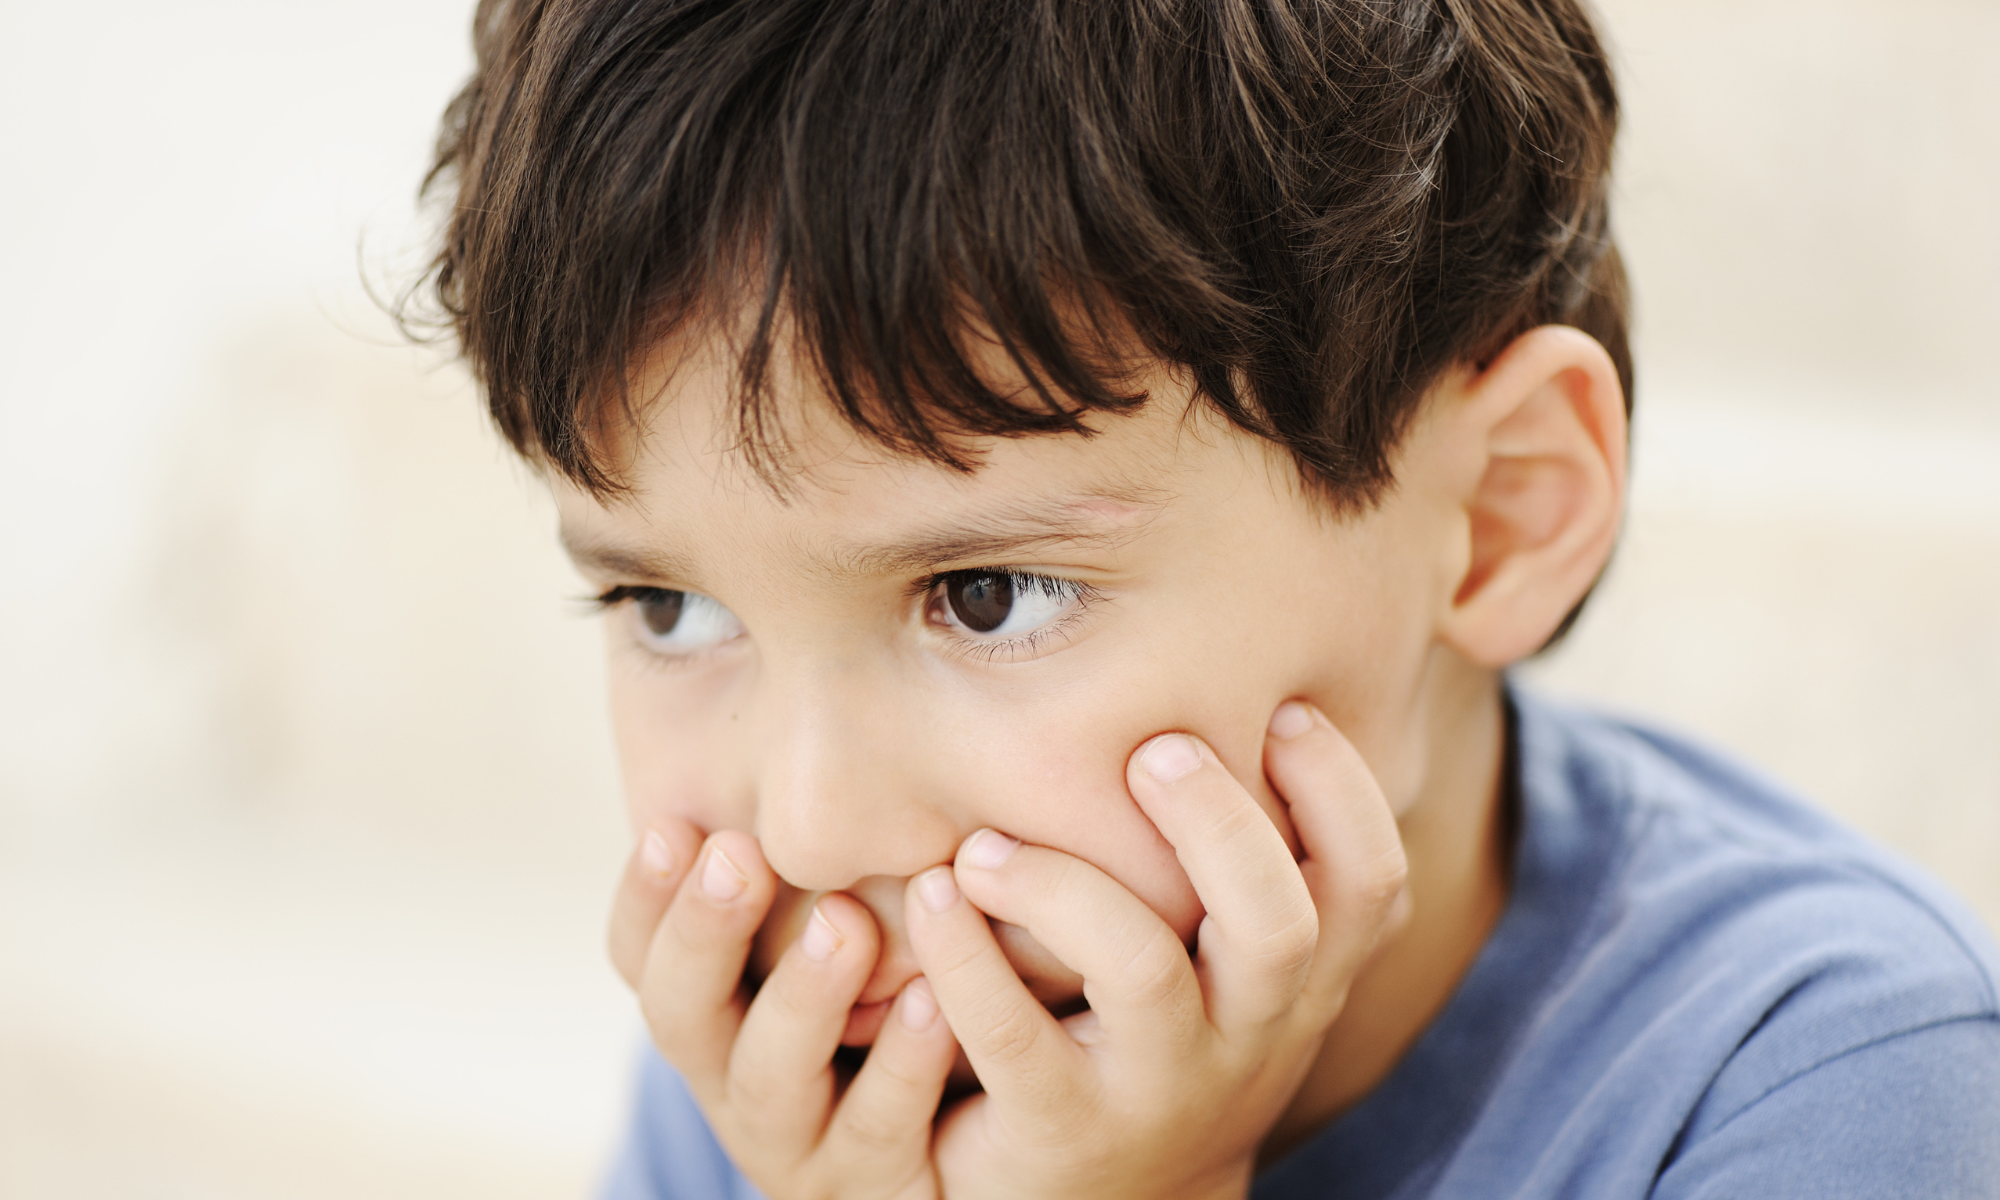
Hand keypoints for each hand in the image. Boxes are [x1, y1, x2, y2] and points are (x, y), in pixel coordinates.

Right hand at [607, 821, 956, 1199]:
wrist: (969, 1154)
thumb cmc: (894, 1010)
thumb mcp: (836, 932)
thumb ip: (804, 857)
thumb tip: (754, 691)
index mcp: (710, 1016)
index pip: (639, 958)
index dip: (645, 896)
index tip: (674, 824)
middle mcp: (733, 1081)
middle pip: (682, 1016)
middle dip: (704, 931)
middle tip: (740, 854)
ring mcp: (798, 1145)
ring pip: (770, 1080)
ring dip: (802, 995)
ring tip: (847, 924)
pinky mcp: (874, 1187)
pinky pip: (878, 1129)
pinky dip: (901, 1064)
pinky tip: (934, 1001)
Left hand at [906, 700, 1407, 1199]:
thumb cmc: (1164, 1037)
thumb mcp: (1233, 971)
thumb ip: (1249, 867)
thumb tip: (1253, 690)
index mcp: (1301, 981)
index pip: (1370, 882)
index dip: (1343, 790)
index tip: (1285, 709)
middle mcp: (1250, 1035)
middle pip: (1279, 920)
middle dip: (1219, 821)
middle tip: (1151, 751)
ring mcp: (1159, 1087)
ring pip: (1142, 971)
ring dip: (1061, 884)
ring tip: (986, 844)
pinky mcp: (1061, 1128)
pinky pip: (1013, 1035)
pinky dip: (964, 956)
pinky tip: (932, 898)